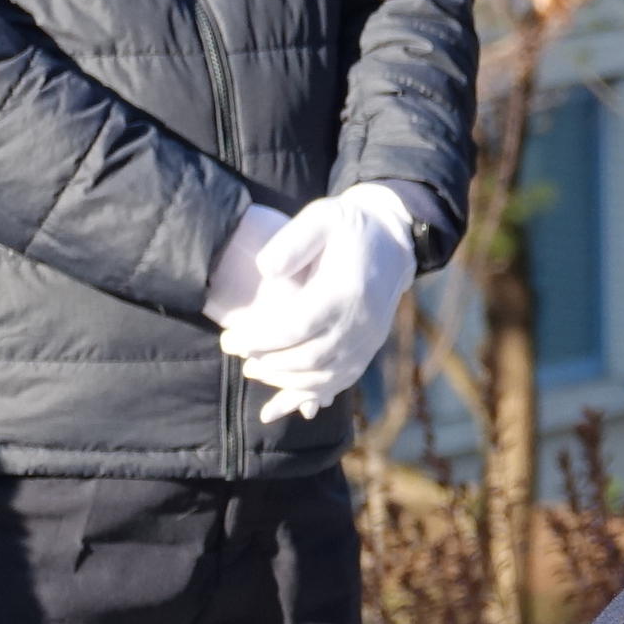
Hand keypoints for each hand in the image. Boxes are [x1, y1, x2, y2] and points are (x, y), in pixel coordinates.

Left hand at [215, 185, 419, 419]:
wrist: (394, 242)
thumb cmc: (349, 227)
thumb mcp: (322, 217)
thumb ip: (292, 242)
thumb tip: (265, 271)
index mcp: (345, 292)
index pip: (296, 327)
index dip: (259, 339)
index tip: (229, 339)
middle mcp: (361, 324)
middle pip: (308, 359)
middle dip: (266, 362)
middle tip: (234, 352)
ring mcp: (367, 341)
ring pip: (323, 377)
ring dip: (284, 381)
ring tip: (253, 370)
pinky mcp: (368, 350)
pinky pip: (339, 383)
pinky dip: (310, 397)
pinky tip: (285, 406)